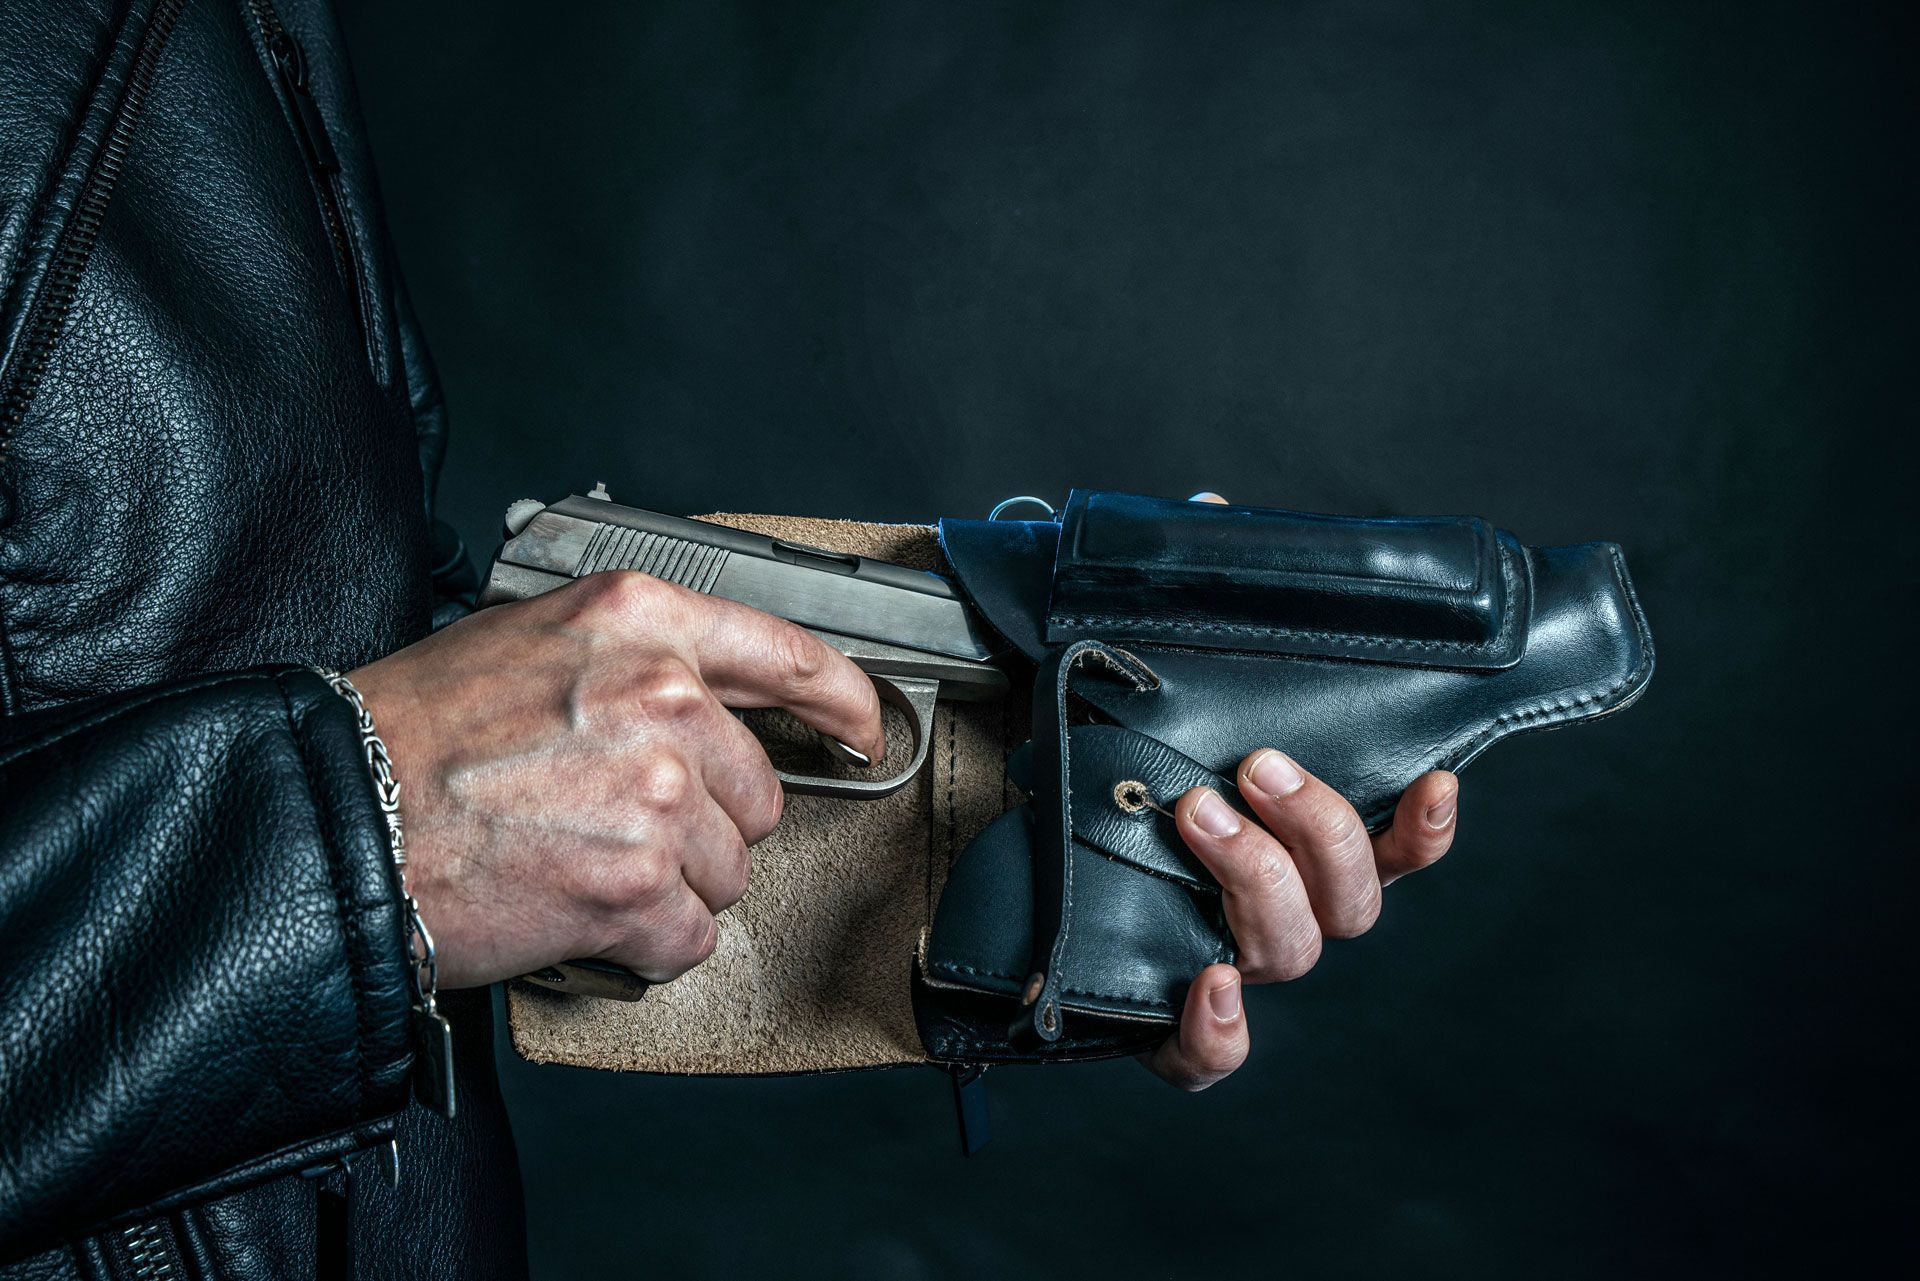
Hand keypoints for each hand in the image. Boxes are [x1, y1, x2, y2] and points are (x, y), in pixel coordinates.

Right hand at [348, 571, 883, 988]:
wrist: (340, 815)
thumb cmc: (412, 731)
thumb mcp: (531, 640)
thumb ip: (633, 655)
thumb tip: (708, 690)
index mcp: (641, 621)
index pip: (791, 654)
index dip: (843, 702)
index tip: (862, 729)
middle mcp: (663, 697)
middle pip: (759, 794)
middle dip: (701, 825)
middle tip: (610, 824)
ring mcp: (658, 794)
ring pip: (727, 872)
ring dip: (665, 885)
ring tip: (576, 861)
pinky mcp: (639, 884)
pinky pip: (690, 937)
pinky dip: (642, 944)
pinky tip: (580, 911)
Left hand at [1141, 490, 1459, 1089]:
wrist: (997, 863)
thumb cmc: (1097, 764)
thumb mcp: (1134, 676)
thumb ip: (1185, 606)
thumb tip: (1208, 513)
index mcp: (1293, 839)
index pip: (1396, 846)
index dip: (1426, 825)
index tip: (1432, 774)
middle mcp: (1276, 904)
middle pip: (1351, 898)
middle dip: (1315, 825)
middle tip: (1252, 765)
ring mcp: (1225, 962)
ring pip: (1293, 951)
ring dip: (1258, 880)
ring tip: (1195, 814)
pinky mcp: (1160, 1018)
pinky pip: (1212, 1057)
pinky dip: (1218, 1030)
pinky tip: (1203, 982)